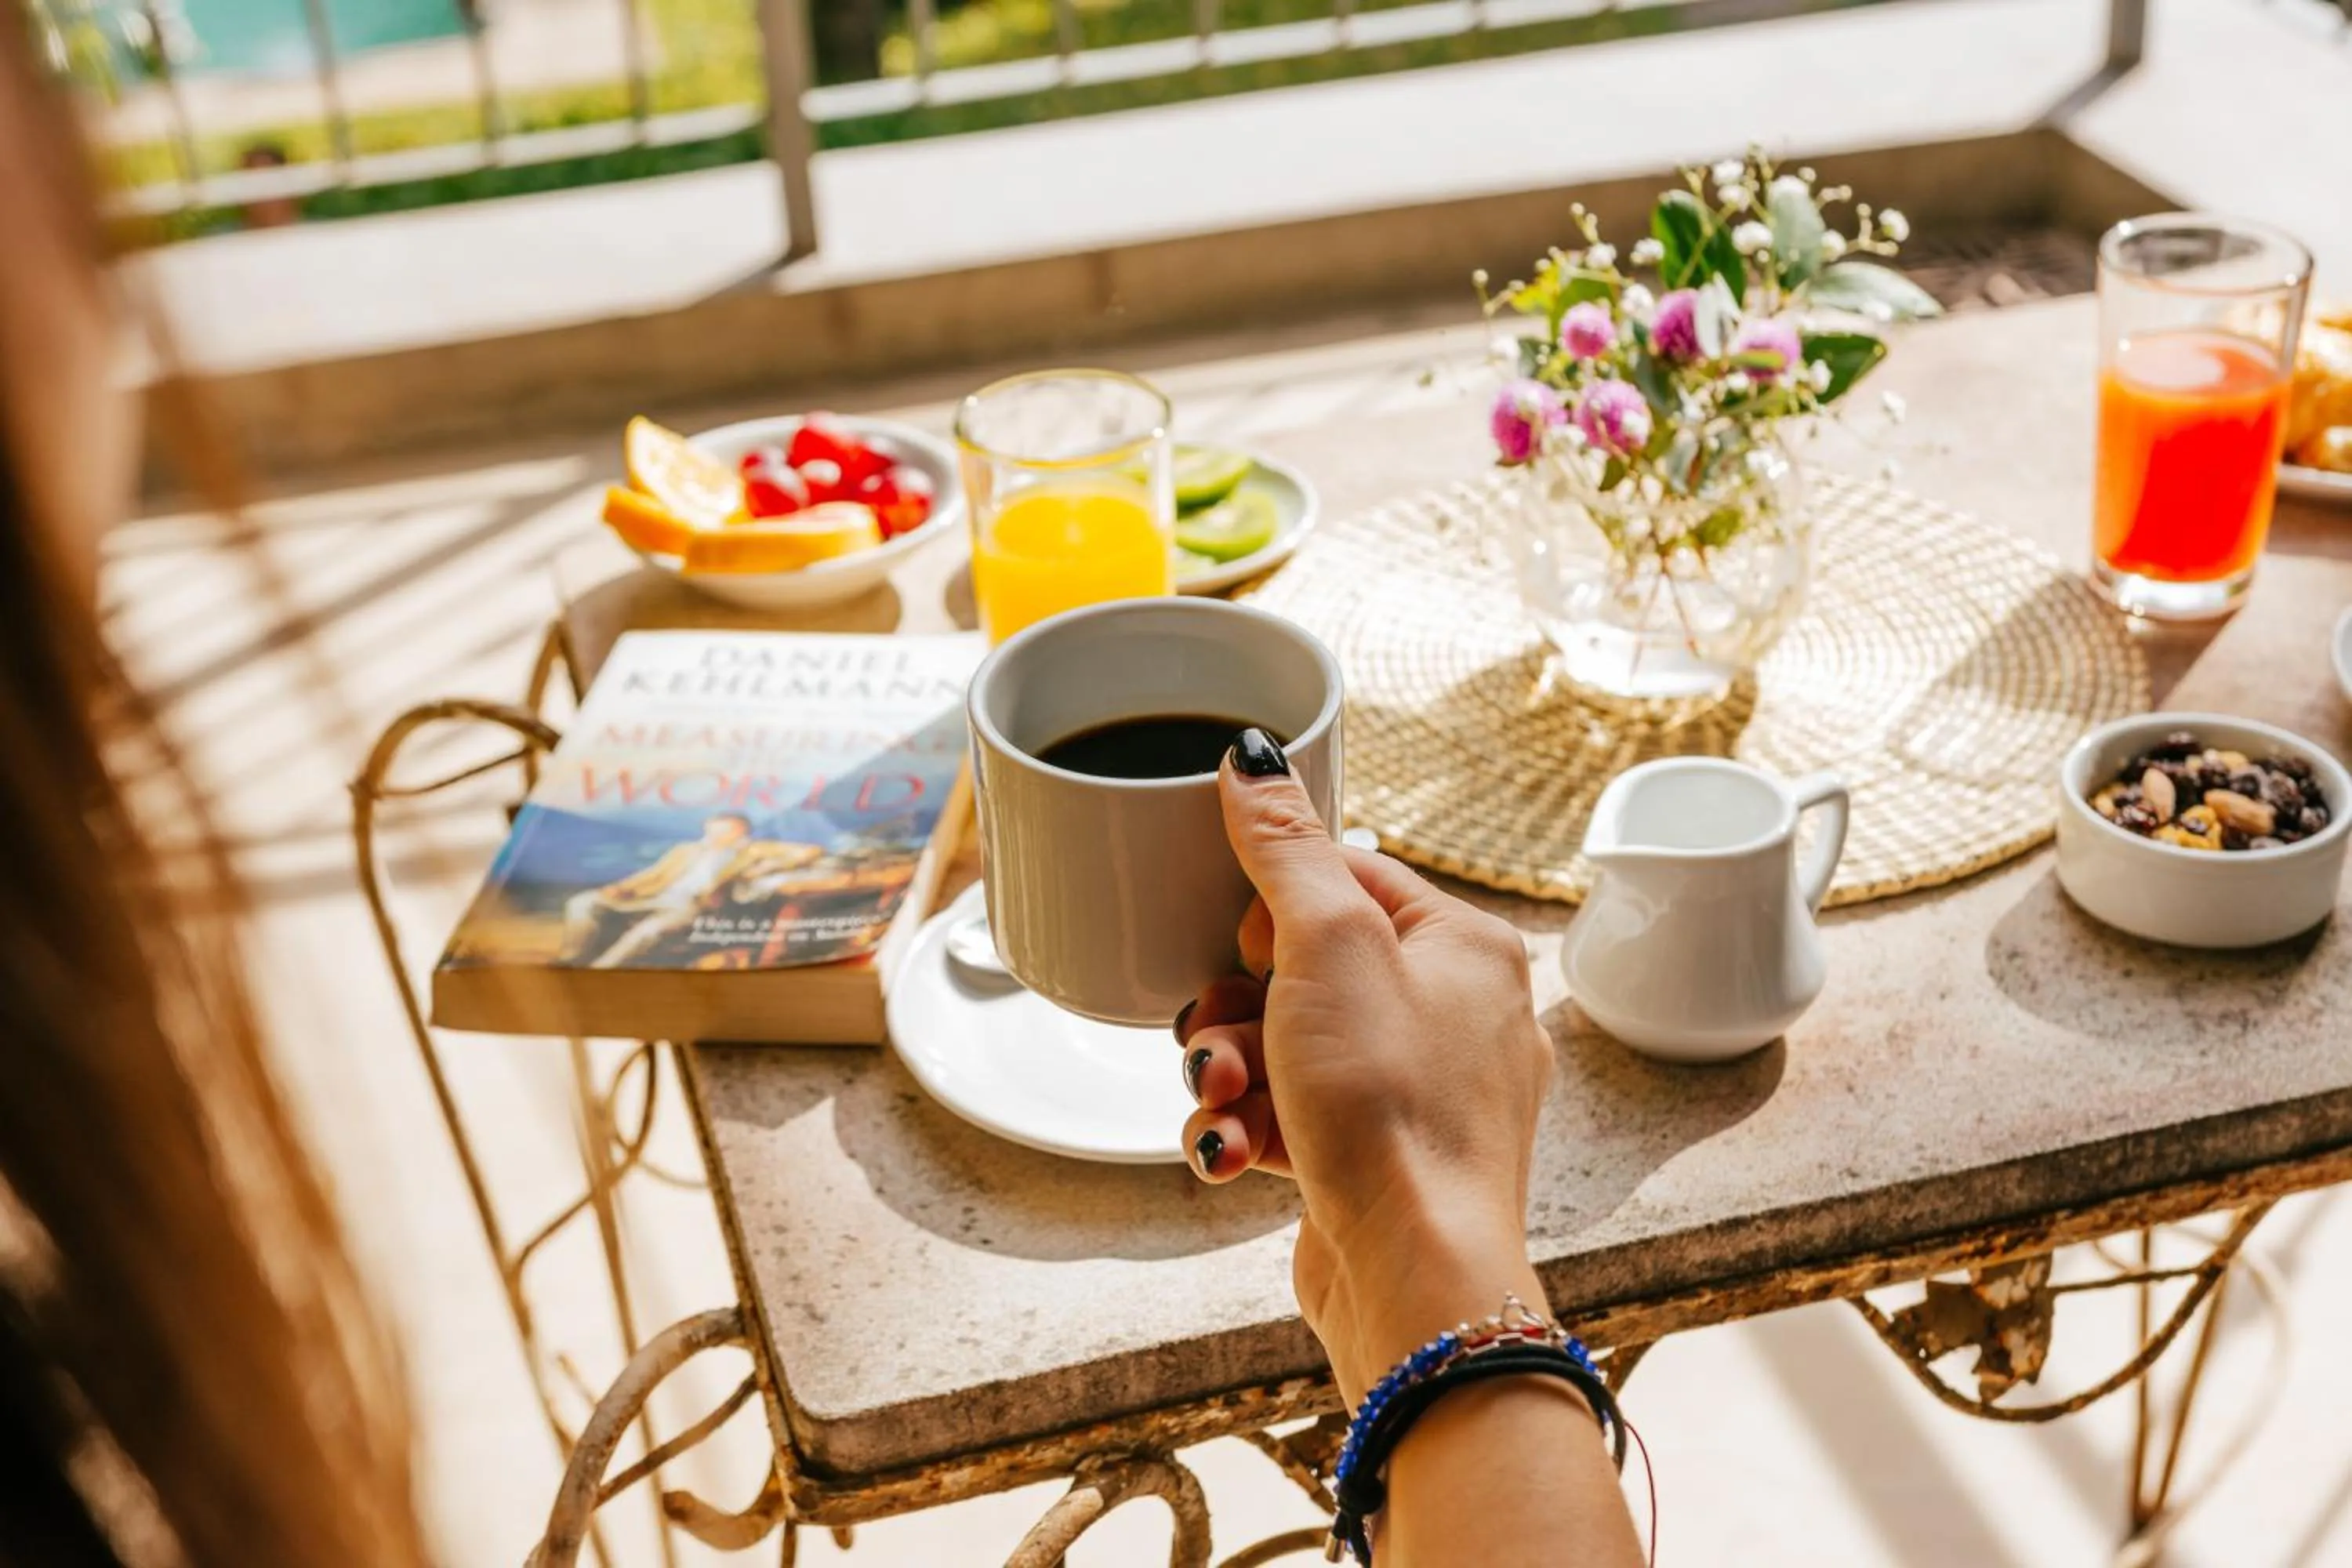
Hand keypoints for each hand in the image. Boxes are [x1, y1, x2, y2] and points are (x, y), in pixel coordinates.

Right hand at [1175, 729, 1555, 1401]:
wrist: (1416, 1277)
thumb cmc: (1391, 1109)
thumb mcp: (1328, 947)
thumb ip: (1285, 849)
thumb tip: (1253, 758)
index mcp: (1468, 947)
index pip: (1352, 876)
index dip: (1274, 909)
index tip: (1244, 948)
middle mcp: (1461, 1016)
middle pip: (1308, 969)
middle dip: (1235, 1006)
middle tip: (1212, 1037)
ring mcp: (1425, 1097)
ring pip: (1292, 1049)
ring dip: (1230, 1071)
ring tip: (1217, 1101)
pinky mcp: (1385, 1165)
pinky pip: (1299, 1120)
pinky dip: (1253, 1130)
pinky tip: (1228, 1153)